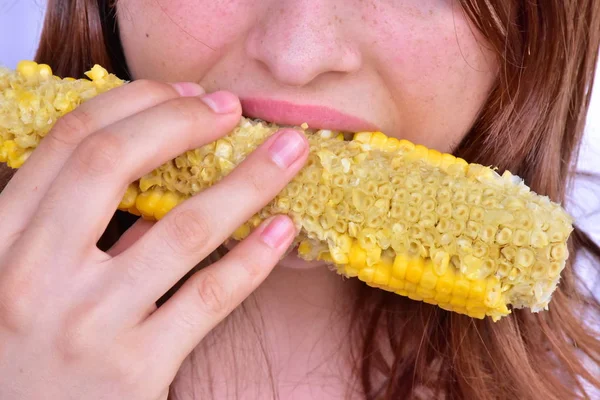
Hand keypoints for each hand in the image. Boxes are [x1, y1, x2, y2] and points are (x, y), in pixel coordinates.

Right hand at [0, 79, 307, 399]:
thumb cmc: (25, 351)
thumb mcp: (23, 274)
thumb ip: (68, 221)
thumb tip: (149, 155)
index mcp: (1, 240)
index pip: (70, 142)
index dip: (135, 103)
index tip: (185, 93)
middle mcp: (34, 276)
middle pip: (114, 163)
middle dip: (184, 121)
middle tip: (233, 107)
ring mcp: (87, 324)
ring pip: (184, 228)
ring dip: (250, 180)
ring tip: (292, 151)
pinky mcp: (135, 371)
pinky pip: (210, 297)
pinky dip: (254, 257)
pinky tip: (284, 227)